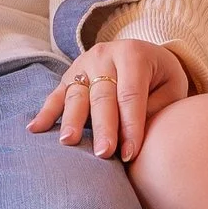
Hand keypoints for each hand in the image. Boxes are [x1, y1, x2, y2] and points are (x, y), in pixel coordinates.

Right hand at [29, 38, 190, 161]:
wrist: (143, 53)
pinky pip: (56, 95)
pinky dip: (46, 112)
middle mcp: (105, 55)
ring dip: (72, 120)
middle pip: (102, 96)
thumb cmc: (161, 77)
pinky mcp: (69, 75)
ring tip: (68, 142)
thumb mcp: (172, 85)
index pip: (131, 95)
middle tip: (103, 153)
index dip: (131, 125)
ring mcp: (83, 64)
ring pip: (77, 95)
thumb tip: (137, 133)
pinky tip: (35, 129)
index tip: (130, 154)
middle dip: (102, 126)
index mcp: (134, 55)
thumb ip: (159, 106)